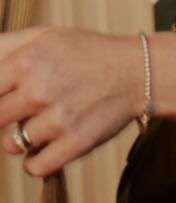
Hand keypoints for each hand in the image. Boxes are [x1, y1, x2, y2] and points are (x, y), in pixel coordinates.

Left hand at [0, 27, 144, 175]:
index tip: (6, 102)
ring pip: (11, 145)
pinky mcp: (76, 144)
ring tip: (40, 125)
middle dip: (4, 117)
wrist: (136, 72)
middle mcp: (38, 91)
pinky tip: (45, 147)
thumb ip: (2, 47)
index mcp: (25, 62)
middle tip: (19, 111)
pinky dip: (35, 162)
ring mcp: (58, 120)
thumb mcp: (41, 36)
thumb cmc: (85, 53)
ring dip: (20, 139)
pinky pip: (36, 167)